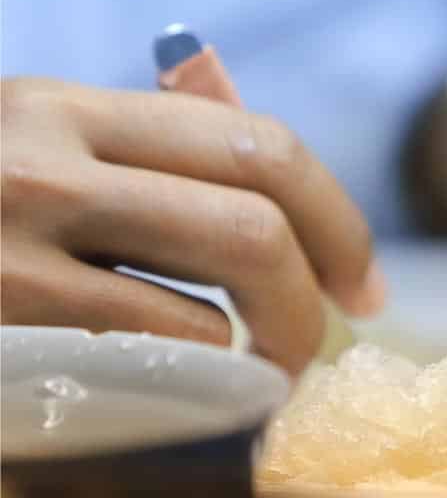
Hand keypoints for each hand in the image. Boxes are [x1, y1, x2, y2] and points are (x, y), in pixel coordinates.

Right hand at [1, 78, 384, 374]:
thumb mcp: (41, 176)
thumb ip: (144, 173)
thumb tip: (288, 217)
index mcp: (69, 111)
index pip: (254, 141)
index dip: (335, 216)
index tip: (360, 280)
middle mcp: (50, 153)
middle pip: (260, 204)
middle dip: (325, 275)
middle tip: (329, 334)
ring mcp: (20, 224)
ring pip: (235, 253)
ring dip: (280, 330)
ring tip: (269, 371)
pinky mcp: (2, 302)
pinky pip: (165, 331)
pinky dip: (212, 367)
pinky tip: (199, 386)